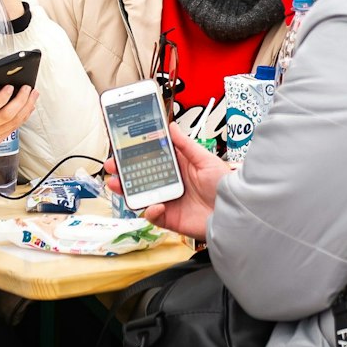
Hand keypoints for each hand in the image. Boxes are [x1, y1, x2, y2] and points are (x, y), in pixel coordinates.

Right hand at [104, 124, 227, 239]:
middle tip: (112, 166)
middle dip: (123, 171)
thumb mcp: (205, 160)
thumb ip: (186, 145)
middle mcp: (170, 184)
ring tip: (117, 184)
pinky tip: (155, 205)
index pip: (151, 158)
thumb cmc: (224, 186)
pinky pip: (153, 216)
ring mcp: (168, 201)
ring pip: (141, 196)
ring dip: (127, 190)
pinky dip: (150, 210)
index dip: (135, 154)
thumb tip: (171, 127)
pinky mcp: (170, 219)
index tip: (121, 147)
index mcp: (177, 168)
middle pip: (141, 177)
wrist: (234, 213)